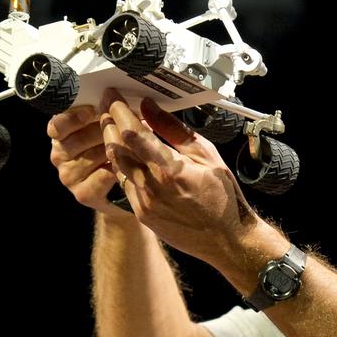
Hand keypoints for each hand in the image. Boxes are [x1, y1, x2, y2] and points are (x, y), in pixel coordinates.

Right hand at [47, 105, 130, 217]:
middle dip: (102, 130)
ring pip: (91, 157)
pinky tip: (125, 164)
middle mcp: (59, 155)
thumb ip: (102, 113)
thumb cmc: (111, 152)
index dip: (74, 117)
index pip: (57, 125)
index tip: (93, 110)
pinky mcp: (83, 194)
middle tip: (122, 124)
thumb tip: (114, 95)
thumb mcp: (103, 128)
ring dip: (112, 148)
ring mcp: (69, 176)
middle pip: (76, 140)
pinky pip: (101, 177)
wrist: (119, 190)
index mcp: (60, 135)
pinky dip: (115, 169)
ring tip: (129, 143)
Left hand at [102, 94, 255, 261]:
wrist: (227, 240)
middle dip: (109, 123)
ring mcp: (144, 204)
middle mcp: (152, 188)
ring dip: (113, 144)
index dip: (117, 110)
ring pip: (117, 166)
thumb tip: (150, 107)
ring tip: (116, 128)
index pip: (131, 132)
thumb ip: (173, 129)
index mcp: (169, 169)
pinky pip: (125, 184)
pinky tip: (130, 156)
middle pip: (116, 147)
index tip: (113, 96)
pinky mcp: (142, 215)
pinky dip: (124, 165)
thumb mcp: (206, 154)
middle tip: (108, 107)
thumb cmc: (223, 197)